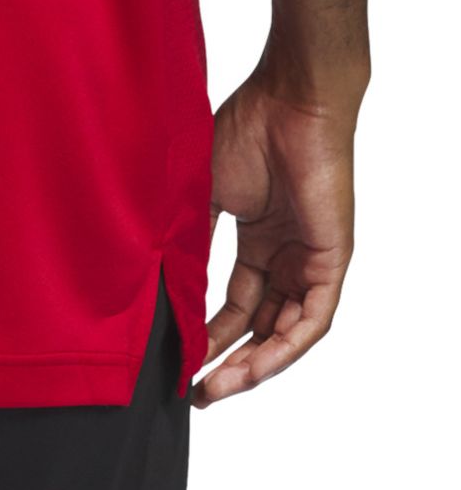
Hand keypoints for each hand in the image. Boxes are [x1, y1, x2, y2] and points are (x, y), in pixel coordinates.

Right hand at [193, 62, 361, 406]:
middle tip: (197, 390)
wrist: (289, 99)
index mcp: (259, 240)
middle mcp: (287, 257)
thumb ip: (190, 237)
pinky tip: (254, 369)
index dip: (208, 333)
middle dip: (228, 362)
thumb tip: (157, 280)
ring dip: (253, 366)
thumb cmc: (248, 128)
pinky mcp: (332, 260)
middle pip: (261, 327)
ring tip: (217, 388)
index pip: (236, 303)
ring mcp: (311, 260)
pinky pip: (312, 321)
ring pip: (286, 333)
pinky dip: (284, 349)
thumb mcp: (206, 192)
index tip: (179, 358)